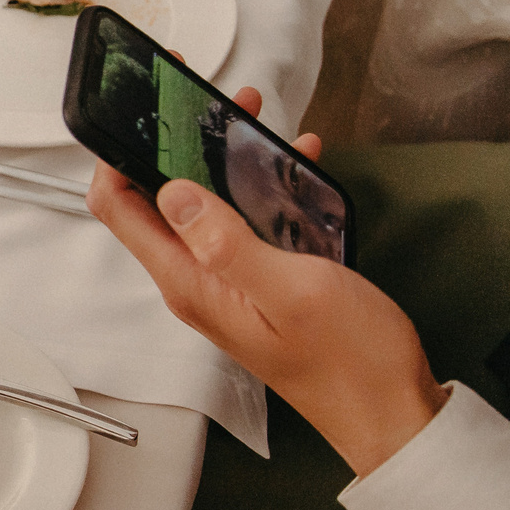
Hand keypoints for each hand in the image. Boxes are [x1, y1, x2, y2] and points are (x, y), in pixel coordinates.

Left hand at [87, 85, 445, 474]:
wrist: (393, 411)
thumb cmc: (350, 361)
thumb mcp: (292, 290)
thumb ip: (228, 242)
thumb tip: (172, 193)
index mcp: (190, 282)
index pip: (118, 207)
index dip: (116, 152)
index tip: (139, 108)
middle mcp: (198, 281)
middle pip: (157, 197)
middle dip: (174, 142)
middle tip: (205, 98)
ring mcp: (228, 281)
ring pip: (206, 203)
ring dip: (221, 157)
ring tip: (251, 115)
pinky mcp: (260, 280)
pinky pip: (248, 220)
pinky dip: (265, 185)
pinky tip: (297, 160)